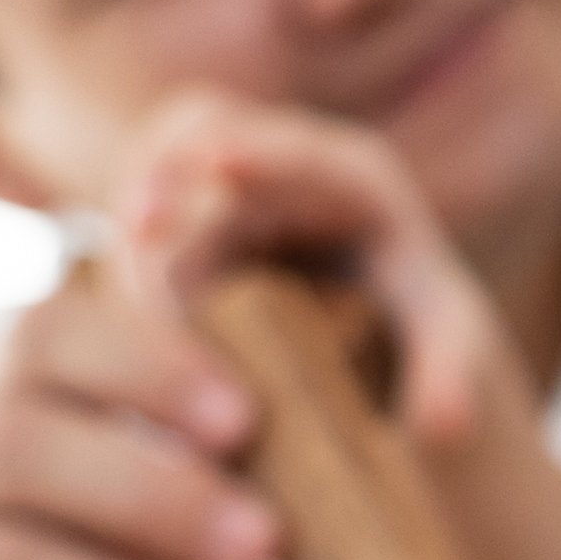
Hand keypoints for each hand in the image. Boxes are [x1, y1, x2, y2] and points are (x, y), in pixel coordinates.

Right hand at [117, 91, 530, 455]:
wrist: (387, 325)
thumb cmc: (422, 323)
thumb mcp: (445, 343)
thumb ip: (450, 374)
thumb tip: (443, 425)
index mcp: (355, 179)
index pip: (306, 153)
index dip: (263, 152)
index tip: (221, 163)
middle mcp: (284, 163)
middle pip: (206, 133)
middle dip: (169, 171)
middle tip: (136, 221)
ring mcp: (225, 185)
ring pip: (159, 166)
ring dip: (137, 213)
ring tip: (122, 276)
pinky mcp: (185, 216)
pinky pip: (139, 208)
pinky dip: (125, 245)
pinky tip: (109, 299)